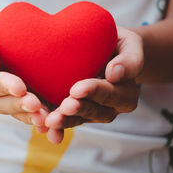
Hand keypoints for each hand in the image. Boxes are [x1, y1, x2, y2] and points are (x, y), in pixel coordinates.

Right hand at [0, 9, 47, 127]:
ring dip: (29, 116)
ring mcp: (0, 103)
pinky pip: (27, 115)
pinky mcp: (18, 105)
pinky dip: (38, 118)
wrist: (3, 34)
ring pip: (14, 113)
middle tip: (36, 104)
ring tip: (46, 116)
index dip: (2, 87)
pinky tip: (51, 122)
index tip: (20, 87)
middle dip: (18, 105)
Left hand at [44, 27, 143, 143]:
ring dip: (65, 121)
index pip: (110, 93)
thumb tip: (114, 75)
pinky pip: (65, 121)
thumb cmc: (116, 42)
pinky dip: (55, 128)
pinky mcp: (75, 113)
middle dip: (79, 109)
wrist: (100, 45)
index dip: (94, 91)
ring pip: (79, 119)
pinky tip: (43, 130)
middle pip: (95, 111)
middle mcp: (110, 107)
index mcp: (125, 92)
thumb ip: (130, 59)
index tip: (77, 90)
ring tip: (51, 121)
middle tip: (65, 107)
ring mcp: (92, 113)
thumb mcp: (130, 44)